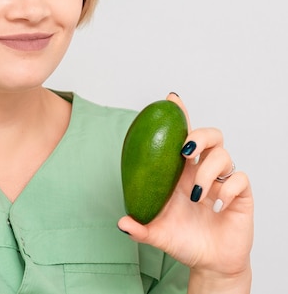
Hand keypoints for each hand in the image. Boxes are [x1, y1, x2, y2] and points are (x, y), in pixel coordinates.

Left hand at [118, 93, 252, 289]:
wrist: (209, 263)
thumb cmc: (182, 241)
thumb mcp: (156, 234)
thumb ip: (139, 228)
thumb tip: (121, 223)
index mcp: (179, 173)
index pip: (181, 137)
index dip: (179, 117)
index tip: (171, 99)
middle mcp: (201, 172)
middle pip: (209, 136)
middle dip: (199, 135)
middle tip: (186, 151)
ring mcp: (221, 182)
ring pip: (224, 154)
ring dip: (208, 172)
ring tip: (197, 196)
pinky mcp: (240, 195)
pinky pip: (239, 179)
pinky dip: (227, 189)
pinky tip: (217, 205)